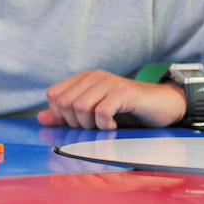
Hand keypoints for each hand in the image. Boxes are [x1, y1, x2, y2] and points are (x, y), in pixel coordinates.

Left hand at [37, 69, 186, 128]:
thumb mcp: (93, 115)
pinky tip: (115, 124)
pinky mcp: (124, 92)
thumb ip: (67, 116)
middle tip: (93, 127)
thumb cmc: (127, 111)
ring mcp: (109, 82)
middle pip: (65, 102)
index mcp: (83, 79)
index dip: (60, 115)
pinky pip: (102, 111)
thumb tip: (41, 118)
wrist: (163, 105)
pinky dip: (105, 125)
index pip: (53, 95)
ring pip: (80, 107)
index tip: (79, 122)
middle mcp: (94, 76)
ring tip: (104, 125)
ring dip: (90, 125)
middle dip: (75, 122)